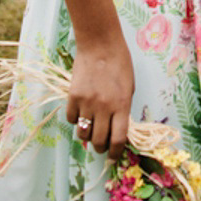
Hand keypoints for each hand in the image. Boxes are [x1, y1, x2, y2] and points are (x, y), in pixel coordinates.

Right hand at [65, 34, 134, 159]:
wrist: (100, 43)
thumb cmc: (120, 63)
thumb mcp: (129, 87)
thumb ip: (123, 109)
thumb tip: (116, 130)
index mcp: (122, 105)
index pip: (118, 139)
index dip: (115, 153)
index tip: (113, 157)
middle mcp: (104, 107)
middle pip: (98, 141)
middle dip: (100, 147)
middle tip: (101, 144)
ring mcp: (87, 103)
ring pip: (83, 134)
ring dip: (87, 135)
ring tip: (91, 128)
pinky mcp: (72, 97)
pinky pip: (72, 119)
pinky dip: (76, 120)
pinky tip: (82, 112)